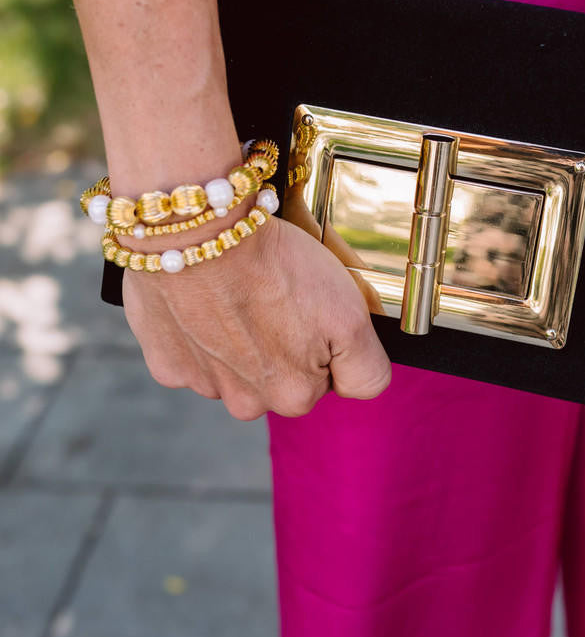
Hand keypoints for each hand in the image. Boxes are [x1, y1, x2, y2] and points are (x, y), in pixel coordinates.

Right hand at [121, 215, 392, 420]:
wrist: (201, 233)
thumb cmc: (275, 266)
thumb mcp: (351, 315)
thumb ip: (365, 368)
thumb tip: (356, 387)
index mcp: (296, 395)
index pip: (334, 383)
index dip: (329, 342)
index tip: (314, 312)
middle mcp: (249, 404)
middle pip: (282, 381)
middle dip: (284, 346)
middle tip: (276, 298)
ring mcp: (204, 385)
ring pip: (237, 371)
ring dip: (239, 342)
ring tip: (238, 295)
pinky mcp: (167, 363)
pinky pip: (191, 357)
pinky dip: (198, 334)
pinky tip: (205, 302)